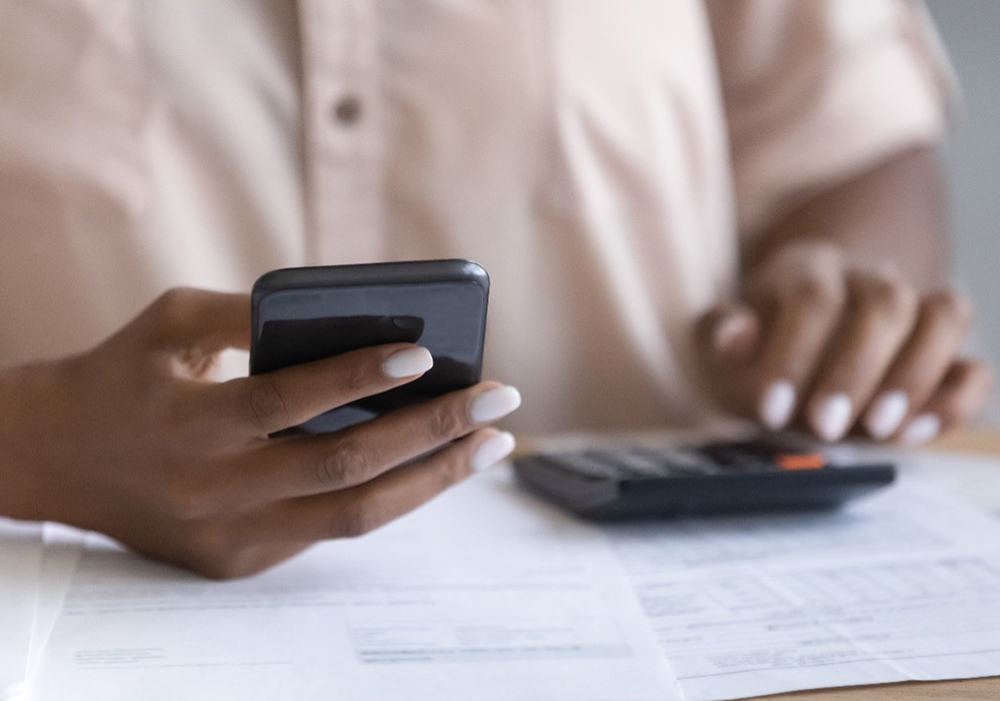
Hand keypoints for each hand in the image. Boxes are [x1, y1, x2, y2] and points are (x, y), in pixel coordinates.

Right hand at [0, 288, 520, 577]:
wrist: (57, 459)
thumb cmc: (124, 375)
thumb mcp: (170, 324)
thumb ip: (252, 315)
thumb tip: (358, 316)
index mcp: (186, 423)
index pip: (285, 401)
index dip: (356, 376)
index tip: (425, 353)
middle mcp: (210, 490)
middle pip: (341, 468)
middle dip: (432, 432)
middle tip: (500, 399)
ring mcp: (229, 537)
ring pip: (353, 516)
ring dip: (434, 479)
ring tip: (491, 442)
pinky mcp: (240, 562)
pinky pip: (332, 531)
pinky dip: (391, 496)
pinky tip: (436, 464)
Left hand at [695, 242, 992, 442]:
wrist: (794, 349)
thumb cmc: (755, 348)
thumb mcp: (722, 343)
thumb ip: (719, 335)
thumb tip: (736, 332)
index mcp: (808, 268)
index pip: (813, 297)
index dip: (793, 355)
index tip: (770, 410)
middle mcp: (870, 277)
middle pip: (886, 302)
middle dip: (856, 370)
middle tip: (823, 426)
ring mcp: (915, 308)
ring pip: (945, 316)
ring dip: (915, 377)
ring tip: (877, 430)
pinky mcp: (942, 353)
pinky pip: (973, 364)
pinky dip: (955, 398)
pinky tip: (916, 432)